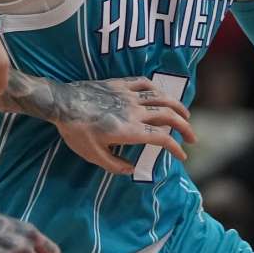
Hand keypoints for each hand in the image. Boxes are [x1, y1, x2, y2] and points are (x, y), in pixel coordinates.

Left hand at [51, 76, 197, 174]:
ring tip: (185, 115)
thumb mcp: (93, 156)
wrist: (62, 104)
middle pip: (168, 116)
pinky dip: (156, 89)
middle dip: (185, 127)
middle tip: (191, 137)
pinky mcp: (120, 84)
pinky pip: (144, 83)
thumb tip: (132, 170)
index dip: (176, 148)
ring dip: (177, 106)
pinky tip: (161, 94)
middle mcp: (134, 111)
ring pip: (161, 97)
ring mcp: (128, 95)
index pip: (162, 138)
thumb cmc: (76, 132)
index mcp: (130, 131)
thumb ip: (115, 165)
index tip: (182, 156)